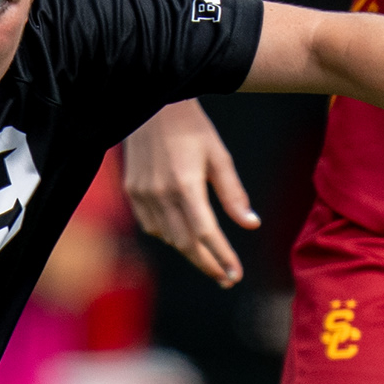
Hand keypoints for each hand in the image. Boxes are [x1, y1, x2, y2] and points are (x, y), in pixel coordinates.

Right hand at [124, 100, 258, 287]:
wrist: (151, 103)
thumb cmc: (191, 126)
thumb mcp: (218, 156)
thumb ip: (233, 193)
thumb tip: (251, 224)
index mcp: (185, 184)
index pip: (206, 233)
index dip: (222, 257)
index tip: (236, 274)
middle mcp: (160, 194)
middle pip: (186, 243)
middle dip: (208, 264)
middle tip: (226, 279)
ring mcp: (142, 194)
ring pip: (168, 237)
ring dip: (190, 252)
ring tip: (211, 260)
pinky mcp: (132, 191)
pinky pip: (151, 225)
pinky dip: (169, 236)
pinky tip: (183, 237)